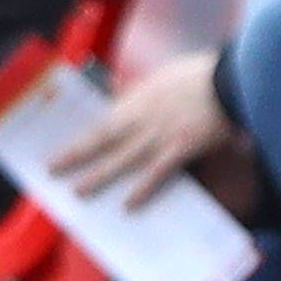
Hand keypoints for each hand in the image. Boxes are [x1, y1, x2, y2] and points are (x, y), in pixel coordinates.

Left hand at [48, 52, 233, 209]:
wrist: (227, 79)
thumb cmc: (199, 75)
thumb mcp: (160, 77)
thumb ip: (138, 90)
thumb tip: (117, 91)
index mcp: (136, 99)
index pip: (102, 120)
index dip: (81, 136)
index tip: (61, 147)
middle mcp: (140, 117)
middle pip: (101, 139)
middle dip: (75, 155)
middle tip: (52, 169)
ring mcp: (158, 134)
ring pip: (121, 159)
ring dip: (98, 176)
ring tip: (78, 191)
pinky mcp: (180, 148)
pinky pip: (156, 173)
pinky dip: (141, 189)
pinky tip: (127, 205)